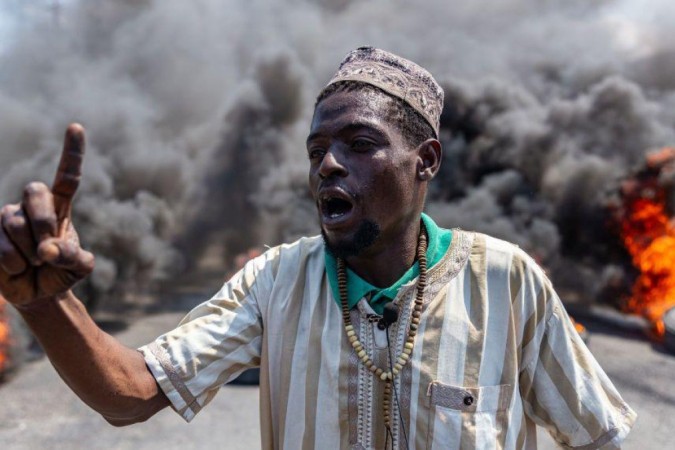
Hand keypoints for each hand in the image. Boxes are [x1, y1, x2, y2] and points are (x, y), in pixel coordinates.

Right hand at [0, 124, 94, 305]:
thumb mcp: (79, 268)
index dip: (72, 152)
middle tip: (48, 251)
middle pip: (35, 191)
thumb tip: (48, 249)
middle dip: (42, 221)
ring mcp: (8, 218)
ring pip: (13, 220)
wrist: (39, 293)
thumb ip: (73, 257)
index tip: (76, 127)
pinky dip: (13, 262)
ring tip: (34, 263)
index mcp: (60, 207)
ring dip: (28, 250)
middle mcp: (32, 206)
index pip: (67, 176)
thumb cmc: (62, 273)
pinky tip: (17, 269)